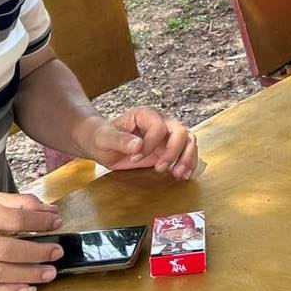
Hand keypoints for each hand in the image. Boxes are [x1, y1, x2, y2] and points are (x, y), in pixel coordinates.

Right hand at [0, 193, 62, 290]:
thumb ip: (17, 203)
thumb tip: (48, 210)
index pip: (15, 219)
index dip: (39, 221)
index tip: (56, 222)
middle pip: (9, 250)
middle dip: (38, 253)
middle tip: (57, 252)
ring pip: (0, 273)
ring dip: (29, 275)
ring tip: (50, 273)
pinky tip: (26, 289)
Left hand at [78, 108, 198, 178]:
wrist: (102, 145)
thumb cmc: (102, 137)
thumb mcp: (105, 138)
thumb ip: (120, 140)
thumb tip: (137, 145)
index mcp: (145, 115)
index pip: (159, 127)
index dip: (150, 144)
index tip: (135, 158)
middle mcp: (160, 122)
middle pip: (180, 131)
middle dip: (174, 151)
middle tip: (161, 168)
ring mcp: (166, 136)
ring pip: (188, 141)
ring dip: (187, 158)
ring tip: (178, 175)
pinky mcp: (168, 149)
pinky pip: (186, 153)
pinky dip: (188, 164)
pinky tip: (183, 175)